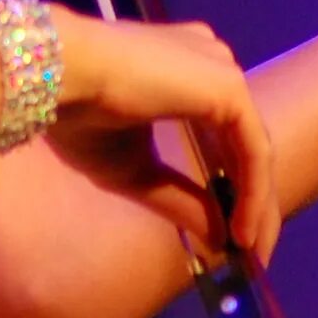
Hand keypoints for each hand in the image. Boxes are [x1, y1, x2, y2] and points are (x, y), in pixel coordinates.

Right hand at [49, 12, 278, 264]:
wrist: (60, 74)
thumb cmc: (79, 112)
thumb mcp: (132, 170)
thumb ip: (178, 199)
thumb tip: (219, 240)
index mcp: (184, 68)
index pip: (223, 134)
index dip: (232, 185)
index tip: (229, 234)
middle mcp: (210, 62)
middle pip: (245, 143)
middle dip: (252, 203)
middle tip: (249, 256)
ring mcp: (223, 70)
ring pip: (254, 149)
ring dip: (257, 206)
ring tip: (248, 255)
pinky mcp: (229, 87)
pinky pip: (254, 150)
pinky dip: (253, 195)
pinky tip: (241, 234)